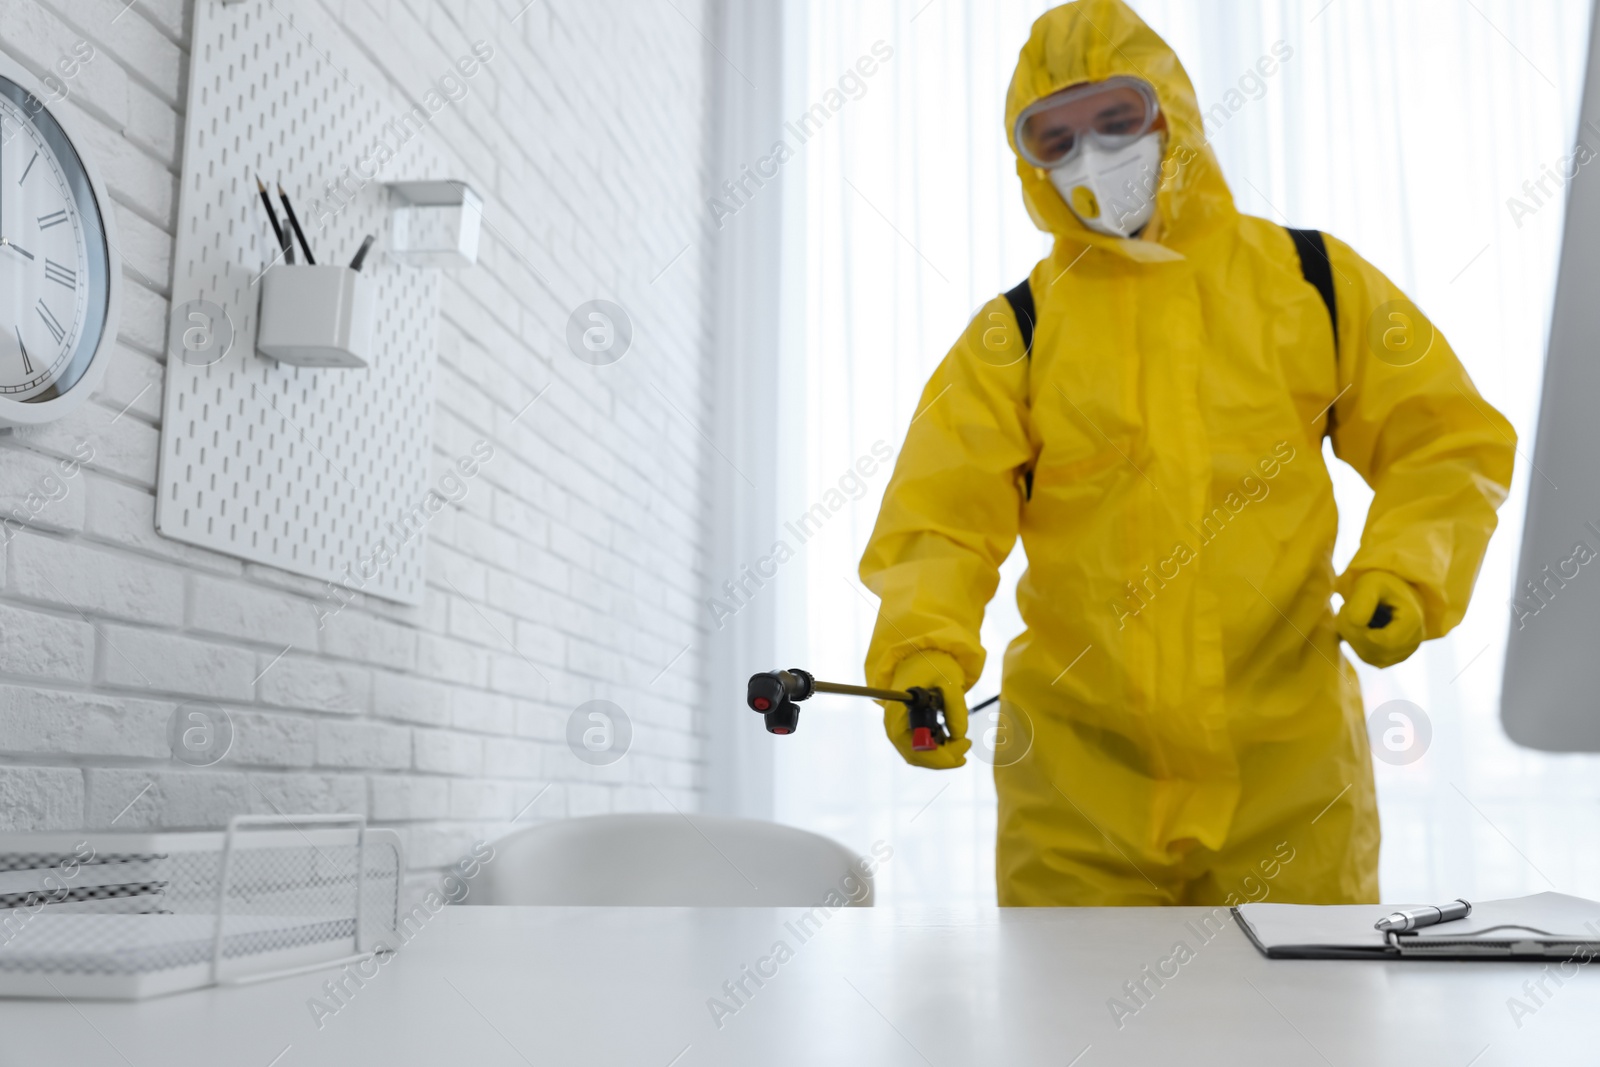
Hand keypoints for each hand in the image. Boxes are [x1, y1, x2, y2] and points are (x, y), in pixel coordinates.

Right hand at [884, 651, 970, 768]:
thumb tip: (961, 735)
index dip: (940, 756)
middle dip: (944, 758)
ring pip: (920, 756)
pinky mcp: (907, 730)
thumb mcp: (949, 680)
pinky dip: (939, 749)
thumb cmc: (932, 665)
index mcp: (898, 714)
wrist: (920, 657)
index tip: (964, 743)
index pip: (915, 749)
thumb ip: (956, 707)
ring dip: (943, 755)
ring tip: (963, 742)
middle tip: (967, 744)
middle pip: (917, 757)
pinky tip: (955, 739)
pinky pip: (922, 749)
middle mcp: (894, 726)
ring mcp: (899, 730)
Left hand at [1337, 570, 1425, 667]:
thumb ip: (1362, 599)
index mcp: (1413, 622)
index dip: (1356, 629)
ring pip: (1368, 656)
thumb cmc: (1381, 585)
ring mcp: (1402, 654)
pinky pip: (1368, 657)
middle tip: (1344, 610)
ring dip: (1351, 636)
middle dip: (1351, 631)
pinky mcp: (1391, 658)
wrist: (1391, 592)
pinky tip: (1357, 626)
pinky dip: (1355, 642)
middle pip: (1373, 650)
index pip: (1380, 641)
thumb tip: (1355, 622)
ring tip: (1351, 615)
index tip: (1345, 608)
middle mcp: (1412, 642)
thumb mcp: (1371, 583)